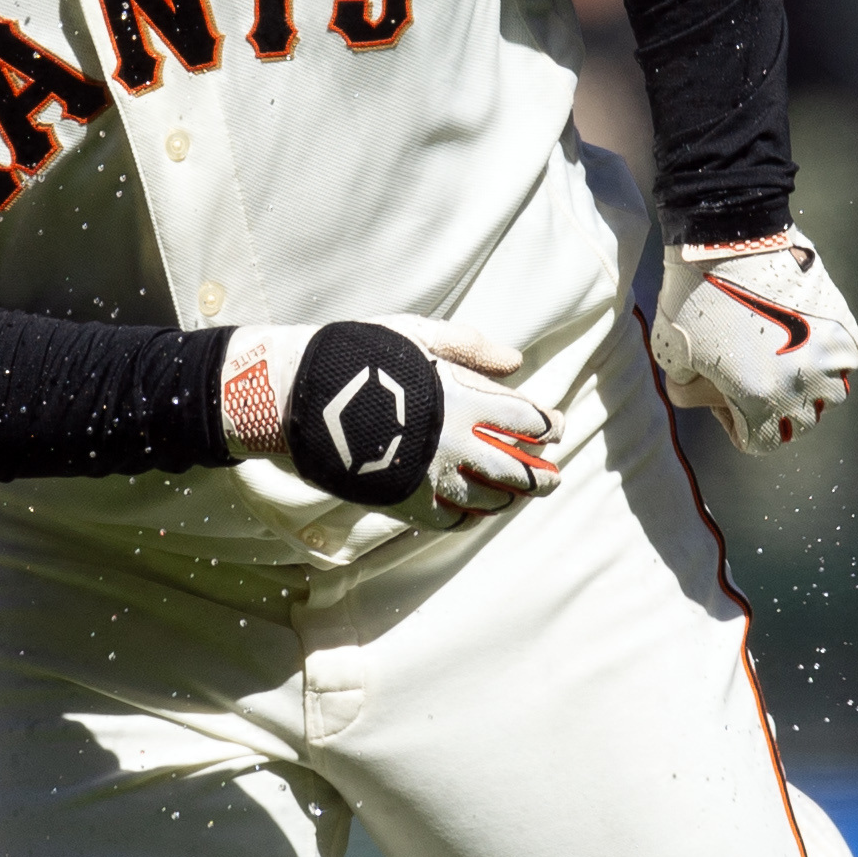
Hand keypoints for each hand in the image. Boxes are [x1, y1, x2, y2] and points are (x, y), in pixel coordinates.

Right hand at [224, 317, 560, 524]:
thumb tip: (515, 361)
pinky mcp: (405, 503)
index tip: (555, 429)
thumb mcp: (418, 335)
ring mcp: (432, 478)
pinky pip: (449, 522)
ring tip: (517, 498)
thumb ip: (469, 347)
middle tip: (553, 478)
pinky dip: (466, 519)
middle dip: (542, 476)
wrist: (302, 397)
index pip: (527, 421)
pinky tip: (472, 514)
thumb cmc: (360, 356)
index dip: (548, 426)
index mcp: (465, 400)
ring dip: (509, 500)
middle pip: (518, 471)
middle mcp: (457, 444)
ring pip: (488, 500)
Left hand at [652, 229, 857, 449]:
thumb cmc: (693, 295)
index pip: (761, 443)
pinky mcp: (843, 328)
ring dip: (807, 388)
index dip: (739, 425)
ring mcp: (828, 357)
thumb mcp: (670, 354)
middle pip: (798, 424)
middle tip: (754, 379)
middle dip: (774, 410)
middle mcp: (799, 386)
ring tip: (782, 360)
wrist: (729, 238)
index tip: (727, 398)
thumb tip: (708, 397)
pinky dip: (829, 360)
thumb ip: (688, 390)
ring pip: (828, 396)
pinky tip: (803, 341)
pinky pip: (846, 362)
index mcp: (757, 399)